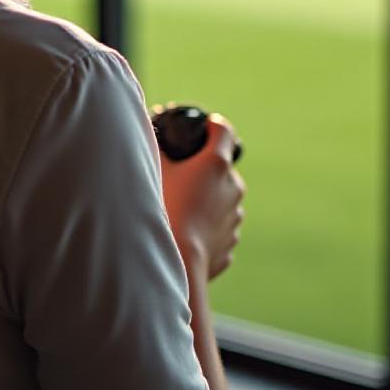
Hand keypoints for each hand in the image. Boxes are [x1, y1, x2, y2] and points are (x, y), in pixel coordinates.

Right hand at [158, 114, 246, 280]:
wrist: (179, 262)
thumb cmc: (165, 210)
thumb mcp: (155, 170)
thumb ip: (157, 147)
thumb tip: (154, 135)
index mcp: (217, 163)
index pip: (224, 130)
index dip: (212, 126)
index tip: (201, 131)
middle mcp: (233, 186)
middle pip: (222, 168)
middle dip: (205, 170)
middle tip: (180, 178)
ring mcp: (235, 215)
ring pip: (222, 199)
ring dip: (207, 199)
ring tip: (181, 210)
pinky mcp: (231, 240)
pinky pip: (219, 226)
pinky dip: (207, 226)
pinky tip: (186, 232)